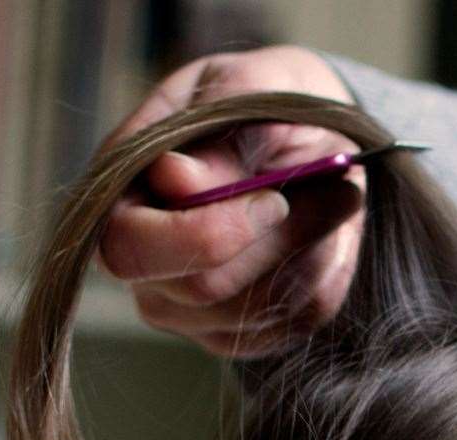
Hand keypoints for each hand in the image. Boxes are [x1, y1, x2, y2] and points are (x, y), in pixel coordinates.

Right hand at [95, 47, 364, 358]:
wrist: (305, 132)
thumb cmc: (258, 101)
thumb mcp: (244, 90)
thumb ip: (214, 136)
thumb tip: (174, 178)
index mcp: (118, 198)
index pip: (130, 248)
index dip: (202, 233)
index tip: (273, 199)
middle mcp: (143, 266)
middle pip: (202, 288)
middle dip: (280, 240)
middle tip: (337, 188)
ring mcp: (188, 309)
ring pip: (257, 309)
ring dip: (313, 250)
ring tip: (338, 197)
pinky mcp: (241, 333)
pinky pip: (294, 322)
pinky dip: (326, 275)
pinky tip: (328, 235)